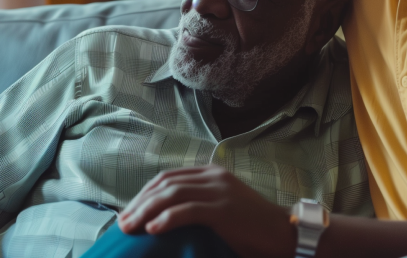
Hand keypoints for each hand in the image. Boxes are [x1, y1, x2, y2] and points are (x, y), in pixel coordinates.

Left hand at [118, 165, 296, 257]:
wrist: (284, 233)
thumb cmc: (252, 227)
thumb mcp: (223, 208)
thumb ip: (200, 204)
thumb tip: (166, 217)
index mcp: (212, 173)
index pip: (168, 177)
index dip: (144, 194)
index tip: (128, 212)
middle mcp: (214, 176)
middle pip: (165, 184)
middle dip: (139, 203)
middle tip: (121, 224)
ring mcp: (219, 191)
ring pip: (172, 195)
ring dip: (145, 211)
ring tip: (129, 228)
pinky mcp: (223, 209)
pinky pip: (188, 210)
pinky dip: (166, 219)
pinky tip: (152, 229)